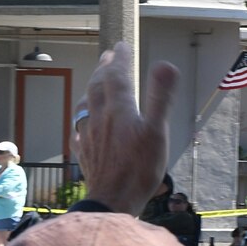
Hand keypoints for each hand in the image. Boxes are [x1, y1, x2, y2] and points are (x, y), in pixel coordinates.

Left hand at [73, 44, 179, 214]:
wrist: (113, 200)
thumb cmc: (139, 168)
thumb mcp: (157, 131)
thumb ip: (160, 97)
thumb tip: (166, 65)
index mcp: (118, 109)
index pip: (117, 76)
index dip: (120, 59)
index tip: (122, 45)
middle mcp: (99, 117)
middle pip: (98, 86)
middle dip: (104, 68)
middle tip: (109, 55)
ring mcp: (89, 134)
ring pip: (86, 103)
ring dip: (92, 87)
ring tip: (96, 81)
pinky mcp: (85, 150)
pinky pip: (80, 125)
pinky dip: (84, 114)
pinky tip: (84, 120)